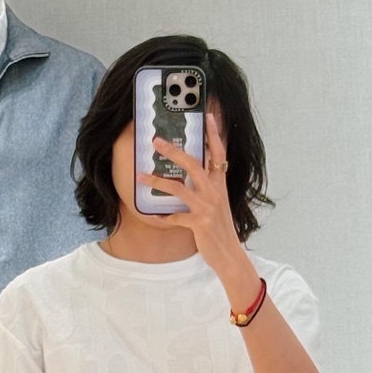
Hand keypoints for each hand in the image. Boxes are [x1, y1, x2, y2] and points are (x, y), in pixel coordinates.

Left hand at [138, 111, 260, 310]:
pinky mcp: (199, 223)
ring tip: (141, 177)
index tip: (207, 116)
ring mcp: (207, 207)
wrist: (230, 256)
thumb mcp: (218, 205)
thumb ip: (207, 189)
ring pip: (179, 188)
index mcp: (220, 185)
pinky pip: (174, 217)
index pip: (219, 154)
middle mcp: (215, 192)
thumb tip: (190, 178)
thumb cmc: (221, 230)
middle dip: (174, 151)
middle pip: (194, 164)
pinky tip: (152, 217)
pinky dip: (162, 217)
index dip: (214, 134)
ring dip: (157, 182)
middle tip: (156, 141)